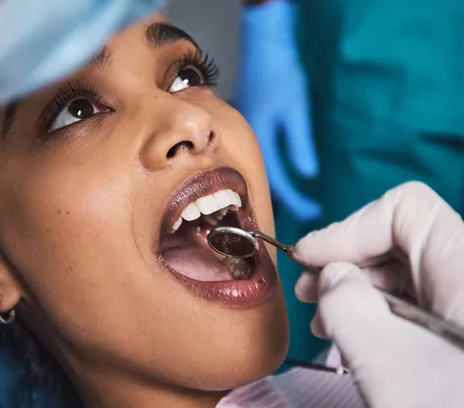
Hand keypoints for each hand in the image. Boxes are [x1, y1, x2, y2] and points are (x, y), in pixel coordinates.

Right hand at [236, 0, 320, 221]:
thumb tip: (307, 175)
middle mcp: (245, 142)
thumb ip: (299, 144)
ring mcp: (243, 135)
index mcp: (257, 140)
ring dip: (277, 186)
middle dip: (285, 199)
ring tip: (296, 198)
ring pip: (258, 170)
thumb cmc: (280, 74)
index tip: (312, 212)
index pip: (277, 182)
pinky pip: (256, 157)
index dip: (295, 200)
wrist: (262, 46)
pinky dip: (270, 169)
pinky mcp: (246, 126)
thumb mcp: (296, 110)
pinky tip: (281, 172)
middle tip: (307, 211)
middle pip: (263, 181)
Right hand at [294, 182, 463, 407]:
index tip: (309, 260)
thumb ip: (347, 305)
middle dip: (347, 260)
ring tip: (324, 321)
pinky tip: (352, 343)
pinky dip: (375, 318)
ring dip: (357, 290)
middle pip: (403, 241)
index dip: (349, 228)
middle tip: (308, 291)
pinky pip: (414, 311)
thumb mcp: (388, 366)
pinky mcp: (461, 343)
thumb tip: (333, 278)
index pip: (405, 211)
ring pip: (406, 276)